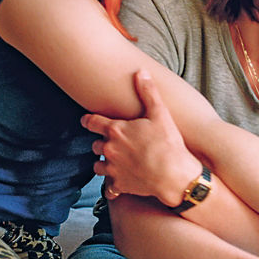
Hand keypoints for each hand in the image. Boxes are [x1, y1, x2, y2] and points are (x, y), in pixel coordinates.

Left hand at [83, 70, 202, 204]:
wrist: (173, 175)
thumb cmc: (168, 143)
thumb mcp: (160, 114)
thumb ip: (148, 92)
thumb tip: (140, 72)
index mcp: (116, 130)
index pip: (92, 122)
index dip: (88, 121)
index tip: (85, 121)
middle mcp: (109, 149)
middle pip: (95, 145)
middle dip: (102, 143)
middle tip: (115, 143)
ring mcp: (112, 168)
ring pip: (98, 165)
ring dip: (104, 162)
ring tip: (115, 162)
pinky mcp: (119, 184)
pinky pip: (109, 186)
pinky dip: (112, 184)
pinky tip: (119, 182)